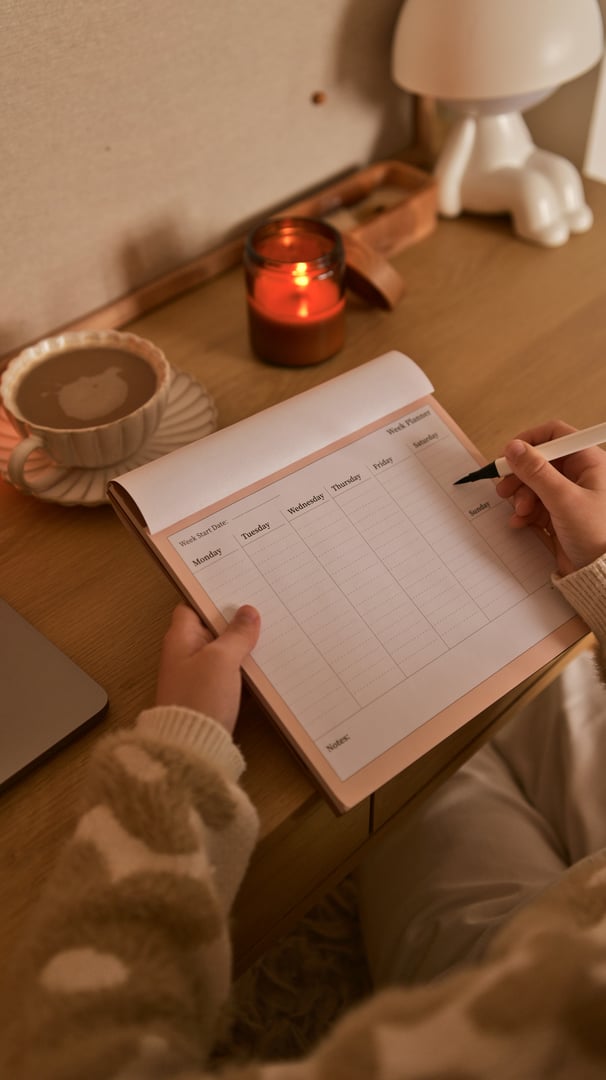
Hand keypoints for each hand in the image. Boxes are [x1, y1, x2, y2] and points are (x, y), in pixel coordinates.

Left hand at [155, 604, 260, 732]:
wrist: (191, 748)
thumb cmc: (200, 696)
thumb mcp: (222, 659)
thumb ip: (236, 634)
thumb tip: (248, 611)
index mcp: (180, 639)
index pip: (192, 607)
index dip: (212, 599)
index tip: (239, 592)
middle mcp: (184, 655)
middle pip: (210, 630)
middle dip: (234, 623)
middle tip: (262, 611)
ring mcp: (196, 677)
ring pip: (221, 654)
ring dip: (241, 648)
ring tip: (269, 634)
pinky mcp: (208, 697)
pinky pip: (228, 675)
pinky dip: (242, 670)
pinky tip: (264, 667)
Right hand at [495, 420, 605, 574]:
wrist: (601, 575)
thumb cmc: (597, 535)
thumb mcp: (564, 500)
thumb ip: (536, 472)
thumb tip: (514, 448)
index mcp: (589, 463)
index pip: (555, 435)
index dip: (530, 441)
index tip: (509, 455)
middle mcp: (580, 476)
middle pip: (540, 461)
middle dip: (521, 474)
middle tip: (504, 487)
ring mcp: (569, 497)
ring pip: (535, 485)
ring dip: (521, 496)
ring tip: (520, 511)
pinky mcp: (560, 517)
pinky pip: (535, 506)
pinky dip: (524, 512)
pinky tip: (520, 522)